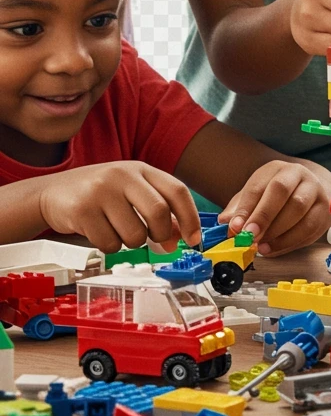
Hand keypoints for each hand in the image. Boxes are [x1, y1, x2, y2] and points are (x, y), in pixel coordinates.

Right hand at [37, 162, 201, 253]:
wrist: (52, 193)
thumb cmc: (99, 194)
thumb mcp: (131, 192)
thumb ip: (157, 209)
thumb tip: (179, 238)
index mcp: (140, 169)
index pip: (177, 191)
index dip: (190, 217)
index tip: (193, 239)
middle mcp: (122, 175)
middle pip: (159, 213)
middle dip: (160, 234)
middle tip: (154, 240)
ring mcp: (101, 191)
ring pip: (134, 235)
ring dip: (130, 243)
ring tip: (116, 229)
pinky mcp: (82, 211)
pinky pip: (109, 244)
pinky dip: (108, 246)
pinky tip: (98, 231)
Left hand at [219, 160, 330, 254]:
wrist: (310, 192)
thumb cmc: (277, 197)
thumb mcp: (256, 196)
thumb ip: (239, 209)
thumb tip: (225, 222)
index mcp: (278, 168)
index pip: (260, 185)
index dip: (246, 208)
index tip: (235, 228)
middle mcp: (300, 175)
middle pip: (282, 192)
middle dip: (264, 216)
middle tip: (250, 237)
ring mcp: (316, 192)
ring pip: (298, 211)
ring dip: (277, 233)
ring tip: (260, 247)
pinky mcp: (325, 212)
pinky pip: (309, 229)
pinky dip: (289, 243)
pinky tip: (273, 248)